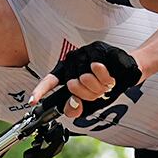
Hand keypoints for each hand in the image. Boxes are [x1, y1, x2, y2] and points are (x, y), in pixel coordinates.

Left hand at [28, 41, 143, 119]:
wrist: (125, 71)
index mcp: (66, 73)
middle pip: (73, 86)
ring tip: (105, 83)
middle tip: (98, 92)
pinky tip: (108, 74)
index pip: (50, 81)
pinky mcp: (96, 49)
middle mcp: (72, 62)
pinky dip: (105, 77)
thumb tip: (73, 106)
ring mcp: (83, 54)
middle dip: (88, 95)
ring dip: (99, 87)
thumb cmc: (105, 85)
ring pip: (85, 79)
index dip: (40, 91)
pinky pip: (97, 70)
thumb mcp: (90, 101)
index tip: (32, 101)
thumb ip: (77, 107)